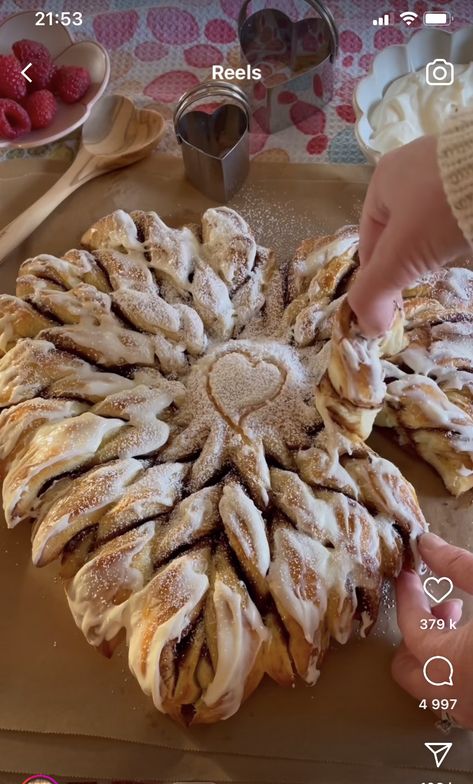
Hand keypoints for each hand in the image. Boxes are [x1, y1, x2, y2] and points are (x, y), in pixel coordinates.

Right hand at [348, 135, 469, 335]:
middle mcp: (412, 167)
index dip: (375, 277)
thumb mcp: (399, 256)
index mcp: (383, 180)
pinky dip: (460, 233)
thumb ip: (374, 293)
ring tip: (443, 266)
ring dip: (434, 249)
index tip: (389, 305)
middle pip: (402, 232)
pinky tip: (468, 244)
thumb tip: (368, 329)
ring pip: (432, 223)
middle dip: (406, 264)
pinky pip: (460, 212)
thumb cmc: (440, 208)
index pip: (369, 241)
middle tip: (416, 289)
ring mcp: (448, 167)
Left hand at [392, 532, 472, 729]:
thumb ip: (458, 566)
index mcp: (446, 662)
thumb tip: (426, 543)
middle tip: (440, 606)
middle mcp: (452, 695)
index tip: (408, 572)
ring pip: (431, 684)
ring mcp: (470, 712)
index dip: (408, 593)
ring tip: (462, 621)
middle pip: (407, 667)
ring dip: (437, 649)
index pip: (410, 622)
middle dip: (417, 631)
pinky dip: (454, 667)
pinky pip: (455, 695)